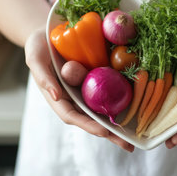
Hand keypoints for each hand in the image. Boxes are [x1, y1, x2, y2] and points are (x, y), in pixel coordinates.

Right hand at [24, 28, 134, 151]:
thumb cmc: (39, 46)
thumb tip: (56, 96)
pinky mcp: (100, 76)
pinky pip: (112, 87)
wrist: (53, 31)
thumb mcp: (35, 58)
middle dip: (110, 133)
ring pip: (105, 107)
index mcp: (59, 97)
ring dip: (121, 120)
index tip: (104, 132)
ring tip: (137, 133)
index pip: (72, 116)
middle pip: (93, 118)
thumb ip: (43, 77)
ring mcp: (89, 87)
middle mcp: (76, 96)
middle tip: (127, 144)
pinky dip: (125, 96)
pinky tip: (141, 104)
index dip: (88, 125)